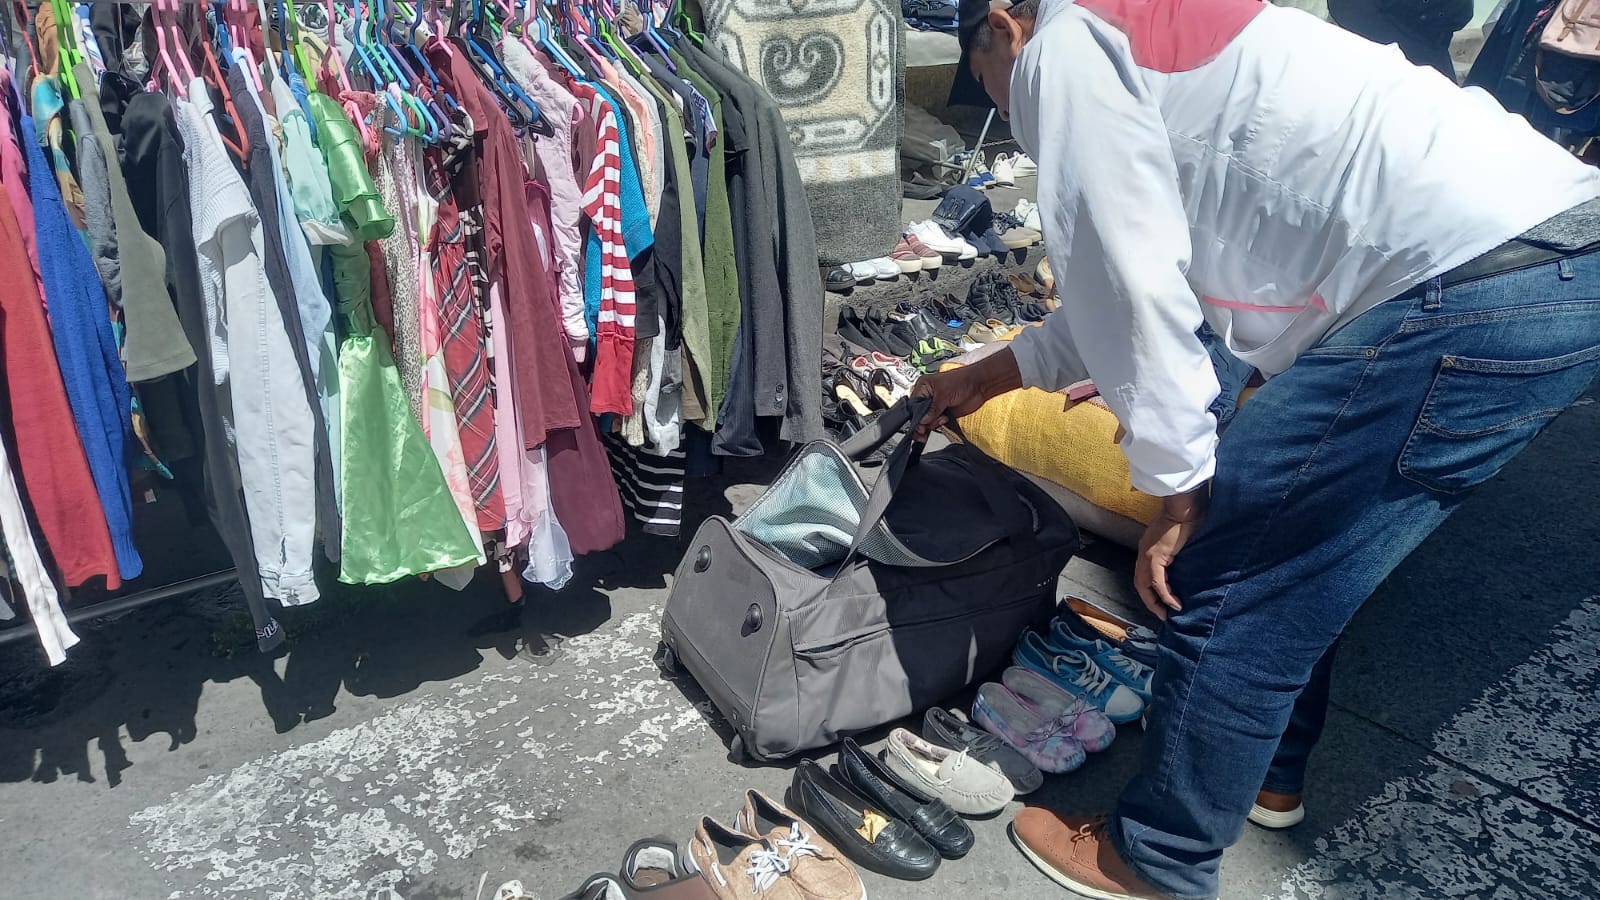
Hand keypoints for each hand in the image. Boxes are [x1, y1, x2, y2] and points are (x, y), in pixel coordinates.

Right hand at [910, 348, 1022, 440]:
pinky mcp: (943, 413)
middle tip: (924, 430)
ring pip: (926, 421)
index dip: (915, 416)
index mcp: (923, 387)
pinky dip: (938, 424)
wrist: (979, 386)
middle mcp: (927, 396)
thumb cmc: (962, 381)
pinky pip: (935, 423)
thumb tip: (922, 421)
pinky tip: (945, 420)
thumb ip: (932, 409)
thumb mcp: (943, 394)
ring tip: (942, 418)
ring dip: (932, 424)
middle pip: (918, 414)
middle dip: (922, 423)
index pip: (913, 405)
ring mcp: (935, 405)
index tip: (918, 425)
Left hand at [1134, 489, 1206, 619]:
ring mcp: (1147, 555)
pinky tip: (1174, 604)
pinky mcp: (1156, 556)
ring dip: (1154, 602)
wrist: (1185, 507)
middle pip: (1140, 584)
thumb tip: (1183, 565)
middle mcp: (1144, 553)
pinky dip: (1165, 595)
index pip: (1143, 575)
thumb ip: (1175, 552)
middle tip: (1162, 615)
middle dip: (1150, 602)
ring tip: (1166, 613)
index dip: (1150, 591)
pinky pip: (1158, 582)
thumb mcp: (1177, 540)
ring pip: (1145, 585)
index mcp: (1147, 549)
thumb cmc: (1186, 519)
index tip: (1161, 603)